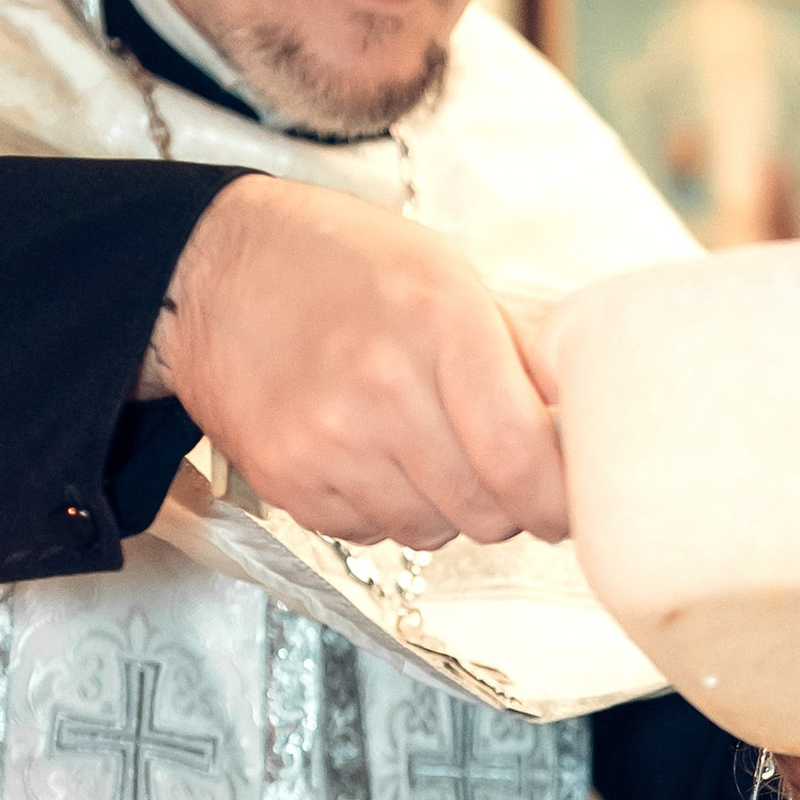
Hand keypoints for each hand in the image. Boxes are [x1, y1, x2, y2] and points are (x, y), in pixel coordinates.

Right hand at [149, 176, 565, 547]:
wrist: (214, 269)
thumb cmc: (343, 265)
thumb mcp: (449, 277)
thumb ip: (522, 357)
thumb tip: (585, 431)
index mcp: (441, 325)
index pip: (523, 460)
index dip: (557, 501)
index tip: (564, 504)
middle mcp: (381, 388)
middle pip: (485, 510)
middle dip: (506, 505)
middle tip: (494, 470)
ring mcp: (326, 440)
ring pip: (429, 532)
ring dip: (441, 506)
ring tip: (416, 445)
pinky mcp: (286, 479)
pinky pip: (369, 534)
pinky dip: (381, 508)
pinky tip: (364, 452)